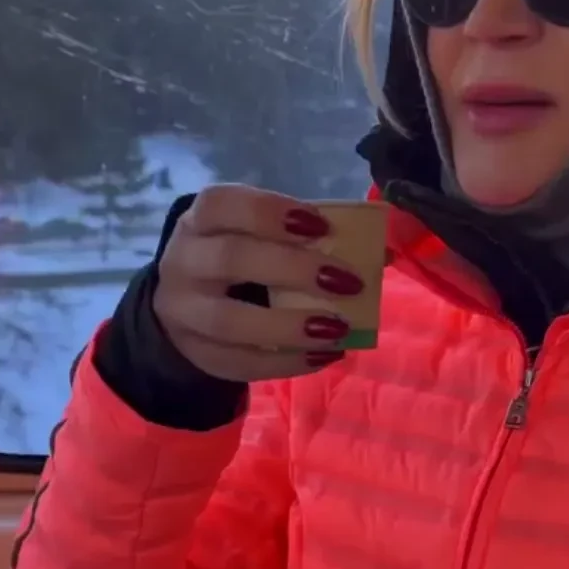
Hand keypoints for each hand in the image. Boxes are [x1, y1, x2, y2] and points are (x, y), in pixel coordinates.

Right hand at [153, 184, 365, 381]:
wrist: (185, 306)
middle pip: (230, 259)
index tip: (321, 227)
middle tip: (347, 282)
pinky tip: (324, 356)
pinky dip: (287, 362)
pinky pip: (240, 363)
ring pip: (228, 321)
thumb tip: (385, 252)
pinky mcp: (197, 355)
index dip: (272, 213)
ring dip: (288, 326)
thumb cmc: (238, 258)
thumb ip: (312, 238)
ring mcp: (184, 312)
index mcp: (202, 220)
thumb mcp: (259, 237)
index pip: (223, 204)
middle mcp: (184, 261)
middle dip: (293, 270)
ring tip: (337, 329)